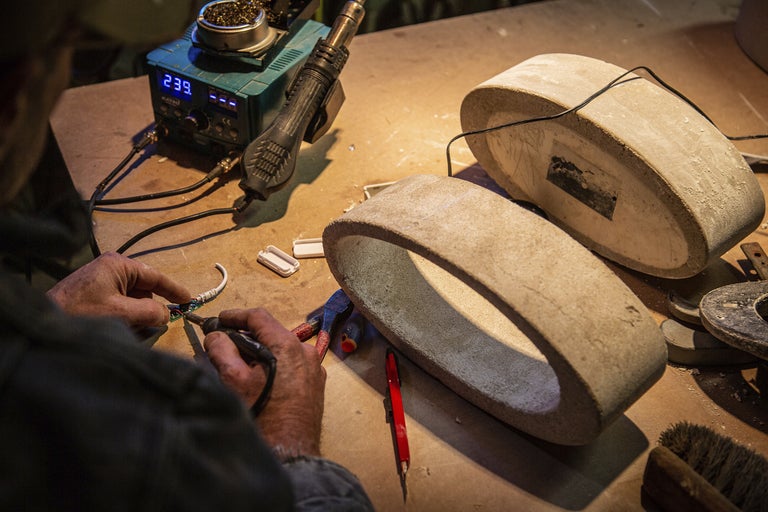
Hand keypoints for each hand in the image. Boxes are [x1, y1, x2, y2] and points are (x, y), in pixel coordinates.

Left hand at [46, 252, 190, 326]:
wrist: (43, 323)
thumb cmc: (80, 313)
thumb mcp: (121, 313)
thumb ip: (150, 312)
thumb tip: (166, 314)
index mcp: (118, 264)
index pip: (155, 276)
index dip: (174, 290)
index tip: (189, 300)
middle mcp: (110, 268)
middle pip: (144, 290)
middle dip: (149, 309)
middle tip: (150, 326)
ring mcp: (101, 281)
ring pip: (132, 300)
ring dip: (135, 316)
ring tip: (127, 330)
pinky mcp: (93, 295)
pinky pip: (119, 305)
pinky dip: (123, 318)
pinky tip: (117, 329)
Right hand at [204, 308, 325, 458]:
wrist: (290, 451)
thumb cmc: (262, 416)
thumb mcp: (233, 379)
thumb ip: (222, 350)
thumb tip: (216, 336)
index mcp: (287, 345)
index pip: (258, 317)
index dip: (235, 315)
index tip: (219, 320)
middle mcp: (305, 352)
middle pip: (270, 333)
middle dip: (245, 338)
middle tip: (223, 346)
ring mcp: (313, 368)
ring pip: (280, 350)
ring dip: (259, 353)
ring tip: (238, 367)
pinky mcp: (314, 384)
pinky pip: (291, 365)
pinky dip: (273, 366)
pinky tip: (258, 381)